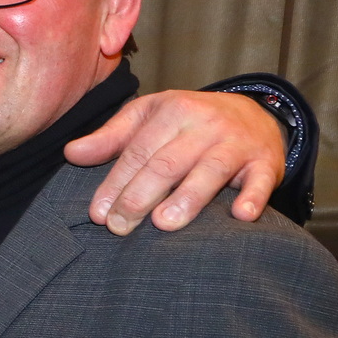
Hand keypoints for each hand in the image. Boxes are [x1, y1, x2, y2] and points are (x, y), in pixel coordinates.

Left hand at [67, 90, 283, 235]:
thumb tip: (71, 153)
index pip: (138, 152)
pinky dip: (253, 197)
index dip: (115, 183)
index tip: (98, 214)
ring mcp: (237, 143)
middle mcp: (206, 124)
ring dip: (188, 198)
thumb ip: (111, 137)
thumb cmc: (188, 121)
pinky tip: (240, 217)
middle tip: (120, 227)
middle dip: (140, 196)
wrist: (253, 112)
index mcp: (173, 111)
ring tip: (165, 224)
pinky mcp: (266, 161)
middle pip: (167, 164)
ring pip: (210, 170)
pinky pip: (261, 180)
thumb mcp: (149, 117)